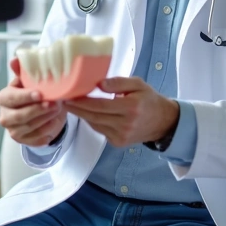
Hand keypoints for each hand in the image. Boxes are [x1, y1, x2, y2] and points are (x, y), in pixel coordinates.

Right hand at [0, 58, 66, 146]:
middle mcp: (5, 116)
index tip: (40, 94)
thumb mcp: (29, 81)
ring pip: (29, 127)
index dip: (25, 96)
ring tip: (58, 109)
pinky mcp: (23, 141)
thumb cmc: (33, 93)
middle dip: (38, 110)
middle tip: (54, 103)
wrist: (40, 110)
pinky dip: (47, 131)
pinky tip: (55, 122)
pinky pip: (36, 139)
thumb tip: (15, 59)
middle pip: (19, 116)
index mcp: (3, 98)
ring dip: (46, 119)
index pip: (11, 98)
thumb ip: (22, 70)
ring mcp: (13, 130)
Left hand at [64, 77, 178, 147]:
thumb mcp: (138, 84)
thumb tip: (99, 84)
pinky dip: (91, 121)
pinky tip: (85, 113)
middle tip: (63, 100)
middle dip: (77, 108)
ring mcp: (121, 136)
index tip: (69, 95)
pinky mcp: (118, 142)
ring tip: (71, 104)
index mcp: (131, 108)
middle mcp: (126, 124)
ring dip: (81, 115)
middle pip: (94, 116)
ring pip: (95, 124)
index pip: (101, 105)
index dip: (83, 101)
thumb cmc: (149, 99)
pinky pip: (100, 130)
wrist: (162, 122)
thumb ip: (119, 82)